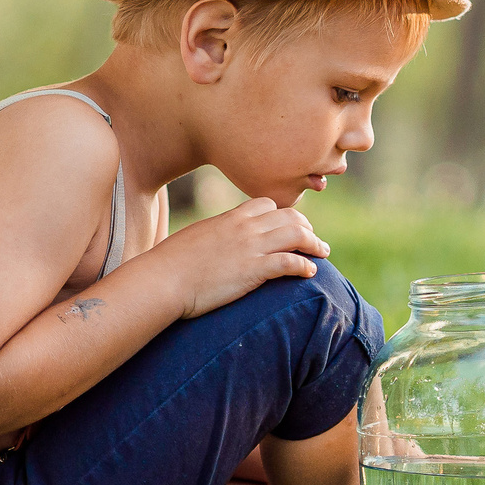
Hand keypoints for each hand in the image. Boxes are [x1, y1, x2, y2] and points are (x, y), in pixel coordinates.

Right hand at [156, 196, 327, 320]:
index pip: (268, 204)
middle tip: (313, 240)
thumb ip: (213, 236)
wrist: (162, 280)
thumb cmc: (171, 264)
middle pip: (290, 216)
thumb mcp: (196, 239)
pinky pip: (290, 262)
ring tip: (322, 253)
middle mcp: (245, 228)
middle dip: (306, 227)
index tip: (292, 226)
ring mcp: (251, 247)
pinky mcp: (254, 270)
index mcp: (230, 218)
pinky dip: (305, 265)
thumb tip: (212, 243)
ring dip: (314, 244)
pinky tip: (310, 273)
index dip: (284, 214)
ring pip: (297, 235)